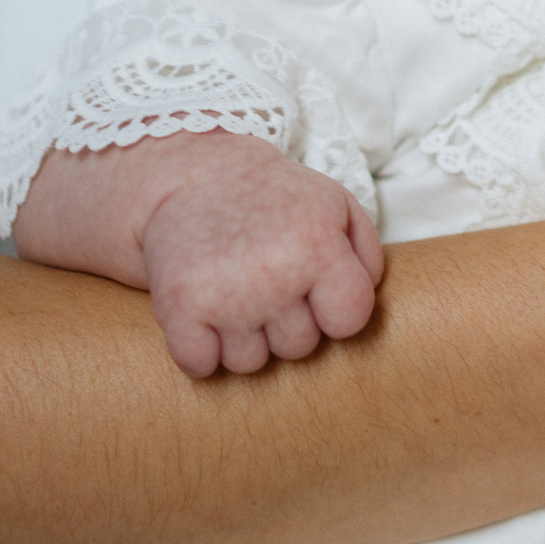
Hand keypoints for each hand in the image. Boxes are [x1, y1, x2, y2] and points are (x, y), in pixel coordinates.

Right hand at [16, 131, 383, 377]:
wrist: (192, 177)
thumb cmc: (276, 200)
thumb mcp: (336, 206)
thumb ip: (367, 257)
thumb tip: (362, 307)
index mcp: (317, 245)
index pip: (350, 321)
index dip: (336, 311)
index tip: (318, 291)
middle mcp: (273, 273)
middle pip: (300, 347)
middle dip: (288, 323)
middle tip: (268, 282)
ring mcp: (224, 294)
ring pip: (250, 363)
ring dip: (243, 338)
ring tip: (236, 292)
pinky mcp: (178, 307)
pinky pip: (200, 366)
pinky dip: (200, 350)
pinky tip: (203, 314)